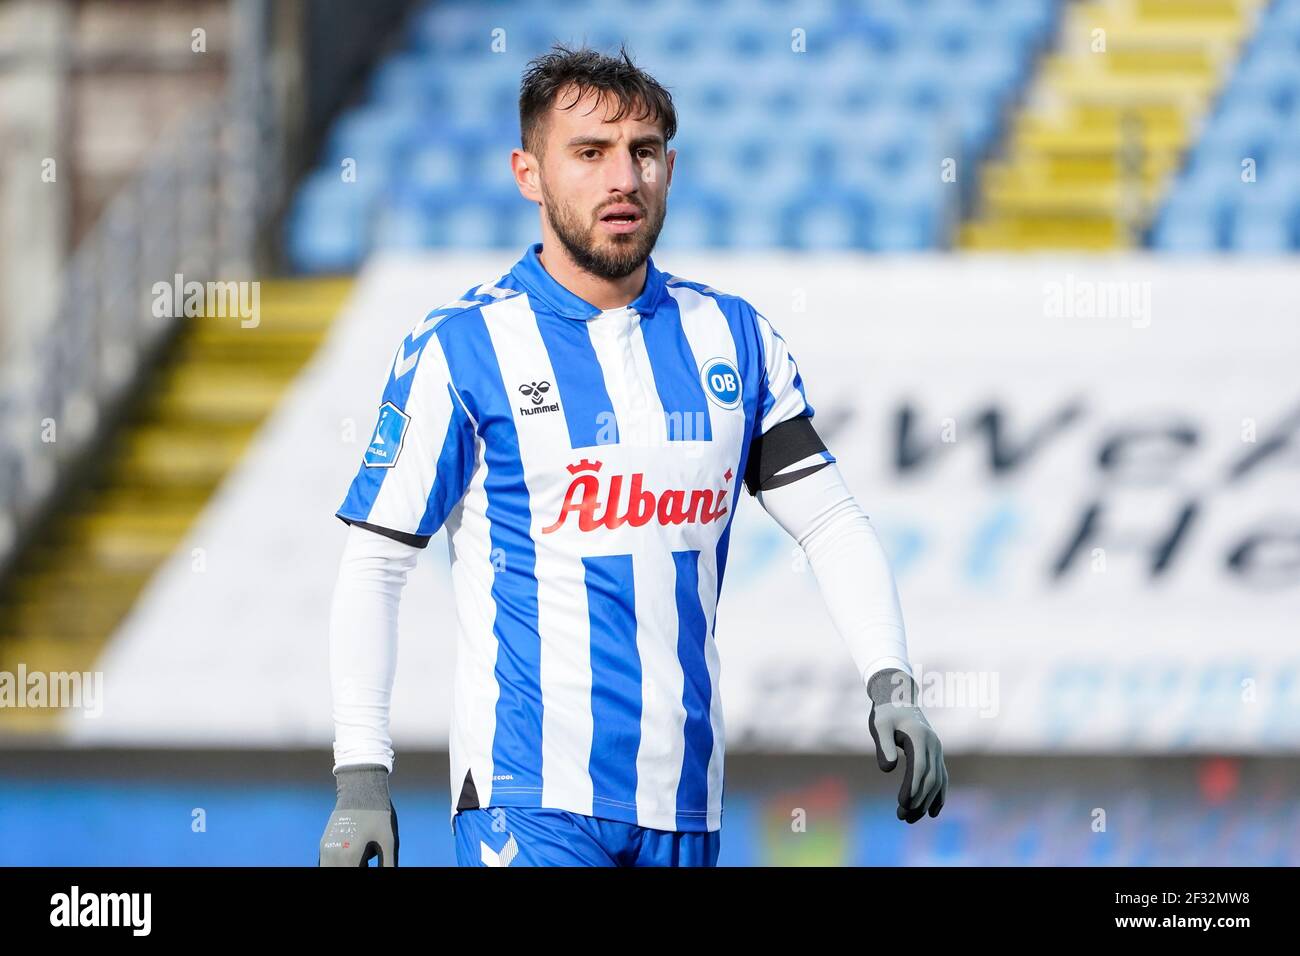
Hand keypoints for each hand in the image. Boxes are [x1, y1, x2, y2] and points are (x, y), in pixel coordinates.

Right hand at [319, 764, 399, 865]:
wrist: (361, 788)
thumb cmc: (379, 815)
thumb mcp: (389, 843)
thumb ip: (388, 865)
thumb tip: (391, 875)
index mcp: (349, 858)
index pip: (352, 876)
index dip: (364, 872)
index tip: (371, 864)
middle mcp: (332, 856)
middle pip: (341, 872)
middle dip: (356, 869)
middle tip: (368, 860)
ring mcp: (325, 850)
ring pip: (332, 869)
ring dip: (348, 867)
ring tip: (365, 857)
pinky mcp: (324, 845)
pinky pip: (328, 864)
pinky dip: (341, 864)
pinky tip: (356, 857)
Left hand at [867, 669, 947, 823]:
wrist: (898, 698)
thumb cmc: (885, 713)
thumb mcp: (880, 725)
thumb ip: (884, 745)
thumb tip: (888, 770)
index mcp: (919, 737)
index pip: (919, 767)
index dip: (913, 787)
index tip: (902, 804)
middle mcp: (933, 744)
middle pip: (930, 778)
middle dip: (918, 800)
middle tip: (902, 817)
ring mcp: (937, 750)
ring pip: (937, 781)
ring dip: (926, 802)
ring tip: (910, 818)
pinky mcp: (936, 755)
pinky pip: (942, 778)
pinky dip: (939, 795)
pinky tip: (933, 812)